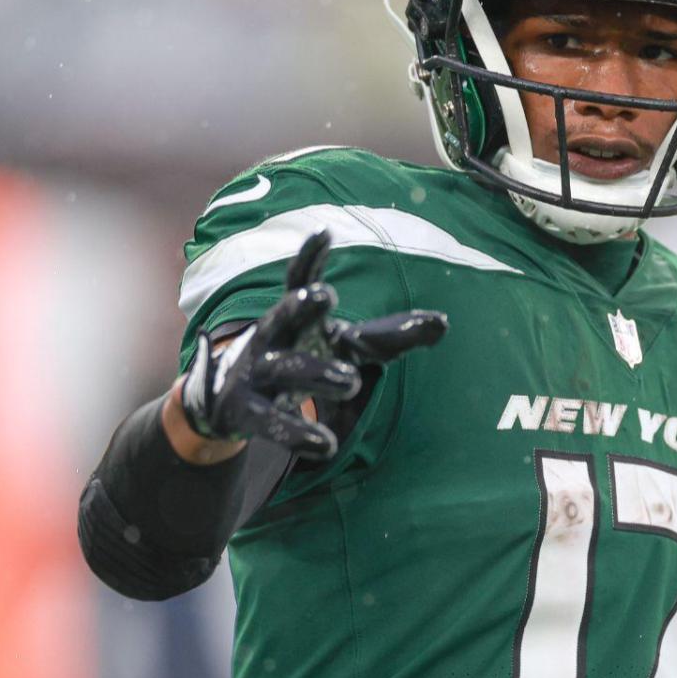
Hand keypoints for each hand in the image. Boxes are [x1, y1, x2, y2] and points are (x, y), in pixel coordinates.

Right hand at [179, 230, 447, 459]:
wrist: (232, 400)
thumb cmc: (304, 358)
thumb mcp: (348, 345)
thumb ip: (392, 337)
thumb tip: (444, 323)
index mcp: (296, 315)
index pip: (299, 279)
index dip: (310, 257)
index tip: (324, 233)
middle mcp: (272, 336)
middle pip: (283, 315)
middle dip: (301, 304)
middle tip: (325, 295)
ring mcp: (256, 373)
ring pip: (283, 369)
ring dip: (315, 371)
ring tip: (350, 380)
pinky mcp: (247, 412)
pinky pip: (271, 422)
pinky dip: (297, 433)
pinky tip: (325, 444)